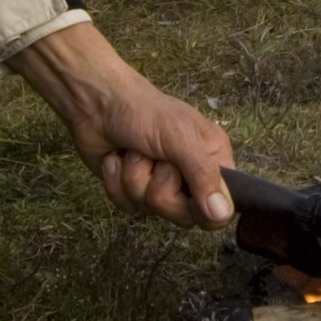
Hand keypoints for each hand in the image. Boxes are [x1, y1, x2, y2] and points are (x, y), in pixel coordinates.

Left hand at [11, 21, 236, 230]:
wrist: (97, 105)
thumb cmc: (144, 112)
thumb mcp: (180, 139)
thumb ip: (203, 175)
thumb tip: (223, 214)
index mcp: (213, 160)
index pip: (221, 208)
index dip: (203, 209)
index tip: (186, 193)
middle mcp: (190, 176)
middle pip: (184, 216)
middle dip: (160, 189)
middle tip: (156, 160)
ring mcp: (160, 185)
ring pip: (152, 210)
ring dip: (135, 179)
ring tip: (134, 153)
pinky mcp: (133, 190)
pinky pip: (127, 206)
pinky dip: (116, 182)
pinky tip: (117, 160)